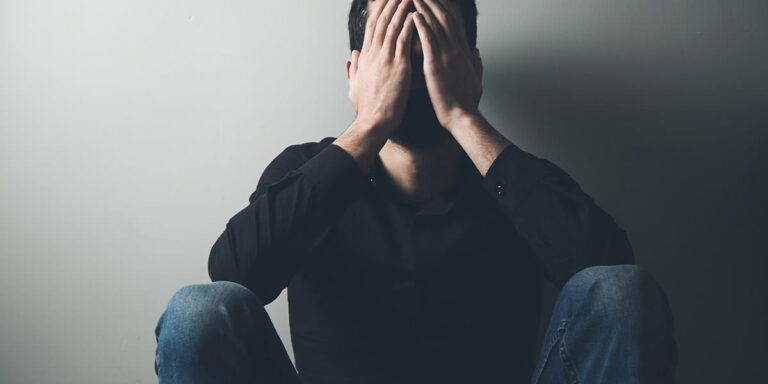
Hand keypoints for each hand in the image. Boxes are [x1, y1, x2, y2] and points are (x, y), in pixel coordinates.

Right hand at [347, 0, 416, 131]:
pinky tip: (414, 14)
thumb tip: (351, 56)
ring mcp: (385, 59)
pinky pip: (403, 40)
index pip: (370, 28)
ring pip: (392, 26)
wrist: (373, 122)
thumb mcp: (354, 86)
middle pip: (380, 21)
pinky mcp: (398, 66)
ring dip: (400, 8)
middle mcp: (373, 54)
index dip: (377, 11)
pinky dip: (408, 25)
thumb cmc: (367, 109)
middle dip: (388, 3)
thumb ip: (352, 70)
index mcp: (365, 58)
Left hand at [412, 0, 482, 130]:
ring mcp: (447, 55)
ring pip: (435, 25)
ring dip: (425, 8)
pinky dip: (421, 26)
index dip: (445, 8)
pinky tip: (413, 15)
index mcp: (463, 52)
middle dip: (433, 2)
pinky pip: (428, 40)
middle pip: (445, 18)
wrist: (462, 116)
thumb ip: (477, 63)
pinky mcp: (436, 65)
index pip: (454, 23)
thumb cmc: (467, 102)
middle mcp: (456, 49)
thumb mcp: (476, 79)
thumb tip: (477, 51)